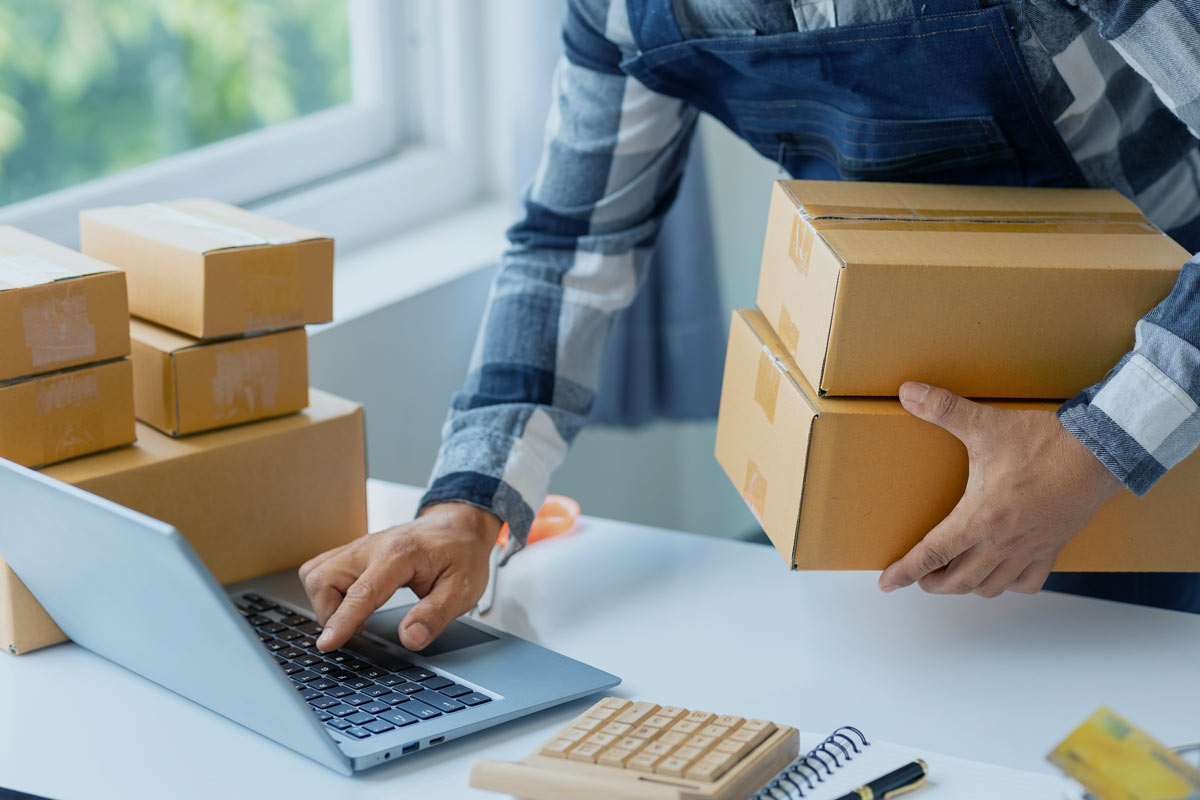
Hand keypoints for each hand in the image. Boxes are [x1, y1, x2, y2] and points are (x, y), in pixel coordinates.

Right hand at [299, 502, 499, 651]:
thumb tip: (410, 639)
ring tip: (354, 617)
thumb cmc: (461, 554)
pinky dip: (327, 592)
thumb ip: (435, 615)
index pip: (361, 591)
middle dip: (328, 613)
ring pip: (315, 573)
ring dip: (324, 602)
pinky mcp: (354, 552)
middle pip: (322, 578)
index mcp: (399, 555)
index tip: (327, 644)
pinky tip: (352, 604)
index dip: (342, 620)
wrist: (459, 526)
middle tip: (355, 630)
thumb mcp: (462, 589)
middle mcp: (371, 547)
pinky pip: (322, 569)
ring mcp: (359, 547)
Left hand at [878, 382, 1121, 597]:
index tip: (887, 583)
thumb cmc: (1043, 443)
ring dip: (967, 588)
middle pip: (958, 581)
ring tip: (952, 577)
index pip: (931, 554)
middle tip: (919, 577)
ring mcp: (1028, 549)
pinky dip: (1010, 585)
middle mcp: (1001, 542)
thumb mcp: (985, 424)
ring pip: (991, 587)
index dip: (906, 571)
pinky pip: (1028, 582)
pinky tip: (1000, 575)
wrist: (1099, 453)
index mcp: (978, 518)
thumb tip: (908, 391)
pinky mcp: (1052, 548)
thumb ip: (942, 409)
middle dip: (932, 583)